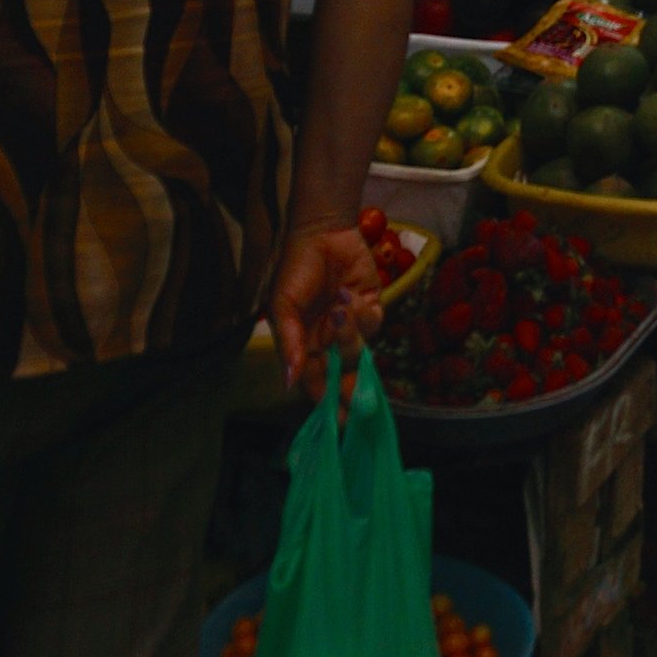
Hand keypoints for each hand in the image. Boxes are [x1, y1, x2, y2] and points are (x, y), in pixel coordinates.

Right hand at [269, 220, 384, 390]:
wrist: (322, 233)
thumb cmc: (295, 270)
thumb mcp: (283, 306)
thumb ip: (288, 343)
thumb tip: (288, 381)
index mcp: (305, 347)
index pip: (317, 383)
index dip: (327, 403)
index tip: (338, 423)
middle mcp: (329, 342)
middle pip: (345, 376)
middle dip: (353, 391)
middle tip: (361, 406)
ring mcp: (351, 327)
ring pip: (359, 350)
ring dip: (350, 335)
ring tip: (338, 307)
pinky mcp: (371, 308)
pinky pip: (373, 324)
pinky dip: (362, 313)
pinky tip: (348, 294)